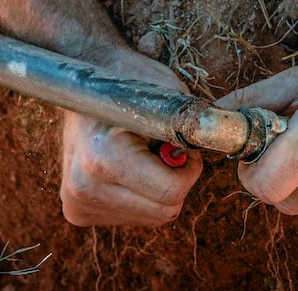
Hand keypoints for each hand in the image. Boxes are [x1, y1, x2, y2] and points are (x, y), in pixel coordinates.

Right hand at [58, 49, 203, 226]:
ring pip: (150, 217)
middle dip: (176, 182)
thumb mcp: (167, 92)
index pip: (171, 192)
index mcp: (102, 157)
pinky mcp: (77, 211)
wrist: (81, 85)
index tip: (185, 147)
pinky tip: (127, 168)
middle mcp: (83, 186)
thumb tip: (220, 146)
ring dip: (157, 190)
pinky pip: (132, 216)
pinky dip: (140, 195)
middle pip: (163, 212)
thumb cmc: (129, 81)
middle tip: (167, 151)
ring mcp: (77, 202)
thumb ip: (193, 124)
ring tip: (141, 155)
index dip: (190, 169)